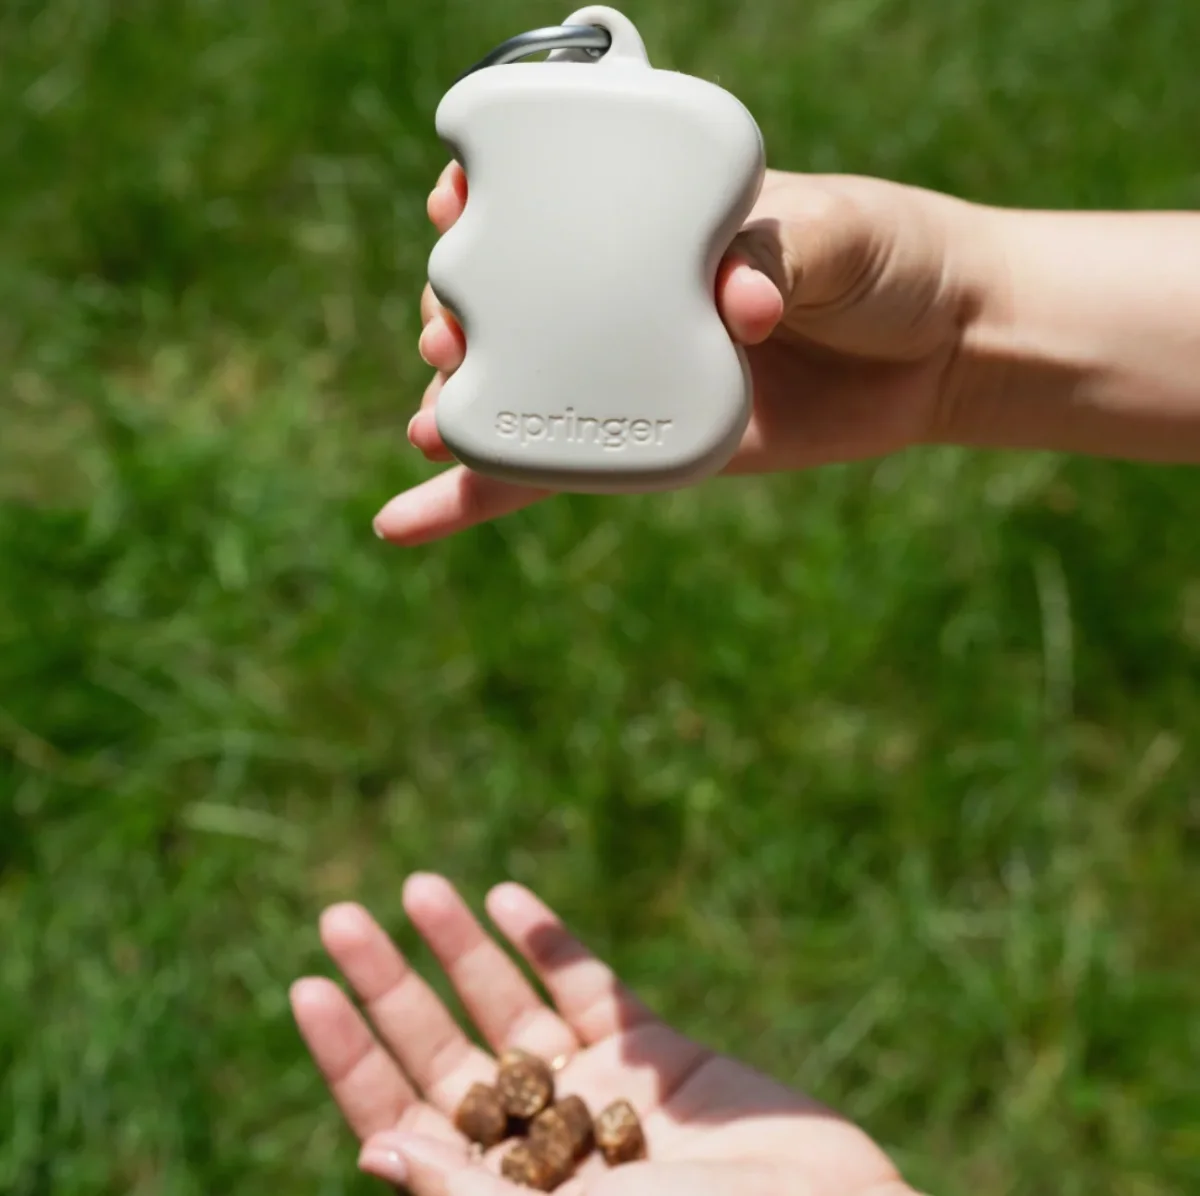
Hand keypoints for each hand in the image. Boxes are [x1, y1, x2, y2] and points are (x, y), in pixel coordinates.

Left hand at [289, 873, 913, 1195]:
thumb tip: (373, 1147)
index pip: (402, 1121)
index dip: (351, 1058)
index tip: (306, 988)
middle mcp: (544, 1149)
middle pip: (447, 1057)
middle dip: (393, 988)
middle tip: (338, 918)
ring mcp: (602, 1098)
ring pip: (514, 1009)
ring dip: (464, 948)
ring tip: (418, 886)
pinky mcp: (660, 1058)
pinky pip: (594, 989)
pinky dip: (551, 943)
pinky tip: (509, 900)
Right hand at [372, 164, 992, 544]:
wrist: (933, 350)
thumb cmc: (884, 259)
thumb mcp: (835, 234)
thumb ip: (777, 255)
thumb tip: (730, 310)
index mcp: (650, 216)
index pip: (541, 199)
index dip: (480, 197)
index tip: (453, 204)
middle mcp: (620, 292)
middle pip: (507, 300)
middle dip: (457, 311)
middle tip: (450, 332)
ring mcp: (624, 370)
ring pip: (514, 391)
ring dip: (458, 403)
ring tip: (435, 419)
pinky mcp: (638, 442)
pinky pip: (545, 476)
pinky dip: (471, 500)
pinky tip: (401, 520)